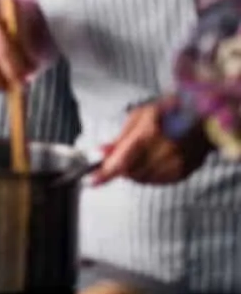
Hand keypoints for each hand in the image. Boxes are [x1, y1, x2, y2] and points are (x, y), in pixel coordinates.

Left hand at [94, 99, 211, 185]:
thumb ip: (120, 138)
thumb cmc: (167, 112)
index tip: (91, 180)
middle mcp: (164, 151)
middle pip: (131, 172)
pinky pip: (158, 182)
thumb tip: (101, 153)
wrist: (202, 118)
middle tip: (119, 156)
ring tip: (139, 154)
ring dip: (133, 171)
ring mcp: (176, 164)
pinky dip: (148, 175)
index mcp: (150, 133)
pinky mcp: (184, 173)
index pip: (122, 159)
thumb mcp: (139, 117)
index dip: (105, 172)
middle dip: (120, 167)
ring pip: (143, 179)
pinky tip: (151, 161)